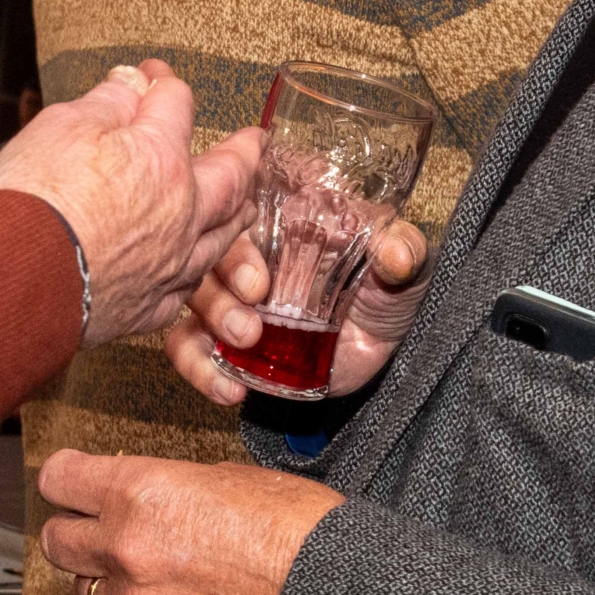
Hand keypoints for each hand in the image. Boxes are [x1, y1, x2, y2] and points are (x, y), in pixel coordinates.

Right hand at [0, 61, 258, 345]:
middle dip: (245, 154)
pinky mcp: (151, 306)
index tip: (152, 76)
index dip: (162, 83)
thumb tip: (131, 83)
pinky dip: (200, 272)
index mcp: (161, 158)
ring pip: (223, 237)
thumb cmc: (35, 201)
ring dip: (239, 215)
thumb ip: (106, 102)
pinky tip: (195, 268)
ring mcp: (171, 263)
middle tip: (256, 143)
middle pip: (231, 177)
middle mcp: (181, 211)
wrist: (17, 278)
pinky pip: (190, 287)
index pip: (176, 104)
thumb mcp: (62, 126)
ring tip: (246, 205)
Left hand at [36, 451, 338, 594]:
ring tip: (141, 567)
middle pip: (57, 540)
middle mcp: (125, 547)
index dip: (67, 478)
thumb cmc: (291, 524)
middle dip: (75, 529)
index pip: (58, 480)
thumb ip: (162, 484)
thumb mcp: (218, 475)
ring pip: (84, 590)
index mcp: (139, 492)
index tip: (74, 481)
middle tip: (97, 525)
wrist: (330, 589)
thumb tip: (141, 490)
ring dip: (104, 577)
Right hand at [165, 222, 429, 405]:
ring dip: (211, 317)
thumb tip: (397, 254)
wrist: (385, 348)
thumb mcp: (405, 262)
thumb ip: (403, 251)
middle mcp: (247, 252)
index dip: (237, 227)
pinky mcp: (228, 341)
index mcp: (280, 217)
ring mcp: (233, 296)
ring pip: (192, 296)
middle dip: (222, 278)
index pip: (237, 205)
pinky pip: (189, 348)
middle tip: (255, 301)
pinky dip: (198, 368)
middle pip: (206, 250)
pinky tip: (231, 390)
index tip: (261, 264)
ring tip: (247, 340)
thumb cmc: (388, 288)